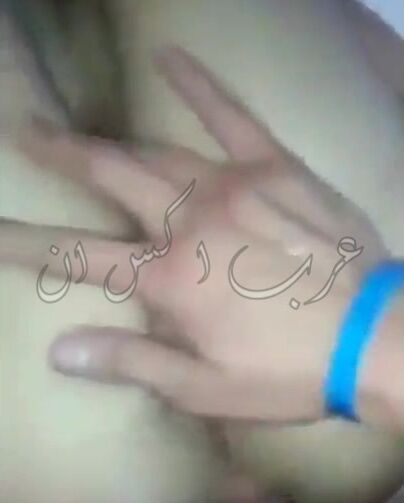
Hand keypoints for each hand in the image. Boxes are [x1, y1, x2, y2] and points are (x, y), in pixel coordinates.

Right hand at [11, 46, 386, 423]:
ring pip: (158, 152)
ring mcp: (234, 186)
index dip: (27, 244)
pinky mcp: (277, 169)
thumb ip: (132, 362)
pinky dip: (200, 87)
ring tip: (76, 127)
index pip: (80, 257)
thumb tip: (60, 350)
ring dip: (112, 140)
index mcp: (170, 278)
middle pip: (111, 178)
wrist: (375, 338)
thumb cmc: (288, 372)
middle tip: (25, 133)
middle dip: (62, 156)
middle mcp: (191, 220)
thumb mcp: (205, 388)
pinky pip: (232, 118)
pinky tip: (170, 57)